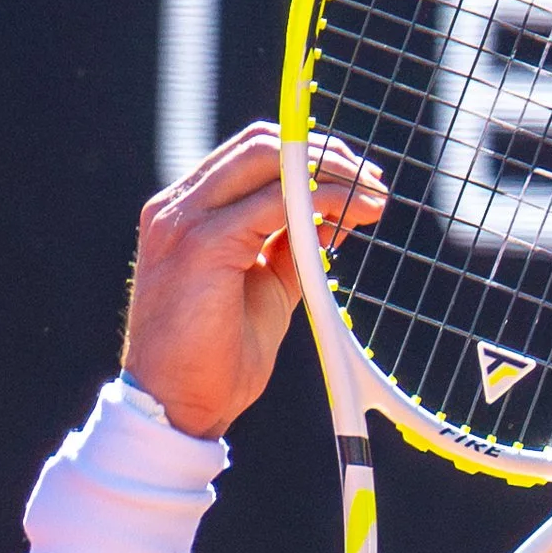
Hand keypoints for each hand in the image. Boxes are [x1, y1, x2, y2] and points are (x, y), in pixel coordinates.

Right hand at [120, 124, 385, 442]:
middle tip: (372, 184)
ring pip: (267, 160)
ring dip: (330, 173)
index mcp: (189, 212)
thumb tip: (334, 220)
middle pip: (261, 144)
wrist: (179, 407)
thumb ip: (291, 249)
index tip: (357, 179)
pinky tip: (349, 215)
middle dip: (326, 155)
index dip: (309, 156)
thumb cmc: (217, 360)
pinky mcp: (203, 244)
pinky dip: (319, 200)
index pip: (251, 155)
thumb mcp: (265, 290)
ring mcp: (185, 220)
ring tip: (372, 198)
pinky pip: (273, 202)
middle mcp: (180, 206)